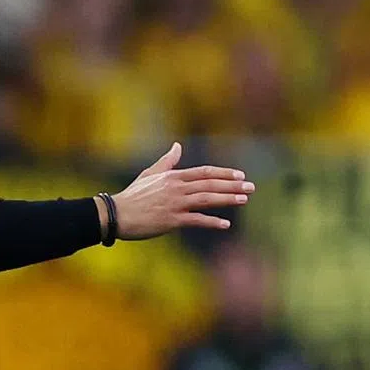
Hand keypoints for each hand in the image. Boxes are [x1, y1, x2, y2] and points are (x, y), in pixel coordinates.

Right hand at [98, 142, 252, 240]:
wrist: (117, 214)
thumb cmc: (133, 195)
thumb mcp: (150, 174)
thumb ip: (167, 162)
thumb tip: (177, 146)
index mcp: (173, 177)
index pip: (204, 172)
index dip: (223, 173)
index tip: (240, 175)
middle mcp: (177, 188)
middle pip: (210, 184)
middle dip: (232, 185)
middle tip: (251, 187)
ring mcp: (175, 204)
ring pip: (207, 199)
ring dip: (227, 199)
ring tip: (244, 199)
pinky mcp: (171, 220)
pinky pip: (196, 220)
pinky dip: (212, 222)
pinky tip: (225, 224)